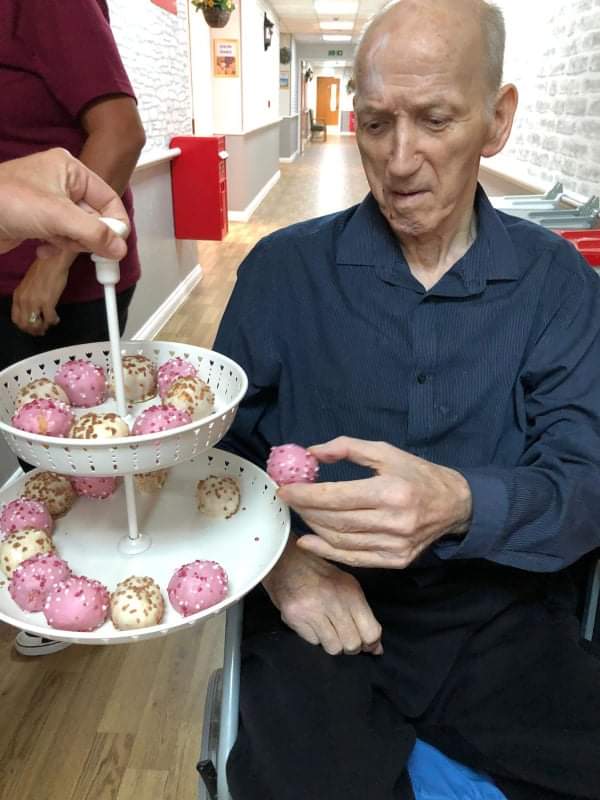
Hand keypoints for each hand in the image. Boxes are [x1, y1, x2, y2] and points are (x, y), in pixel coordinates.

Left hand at [0, 148, 128, 258]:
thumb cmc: (4, 201)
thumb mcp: (57, 216)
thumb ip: (94, 232)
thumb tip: (119, 247)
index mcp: (70, 169)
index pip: (108, 198)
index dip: (115, 224)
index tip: (116, 245)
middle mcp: (62, 184)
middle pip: (95, 217)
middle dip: (86, 235)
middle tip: (75, 242)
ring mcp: (50, 203)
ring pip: (79, 231)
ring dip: (69, 242)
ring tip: (52, 240)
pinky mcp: (39, 221)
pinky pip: (62, 238)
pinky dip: (55, 246)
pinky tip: (40, 246)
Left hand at [11, 254, 71, 334]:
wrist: (52, 261)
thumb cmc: (42, 270)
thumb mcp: (28, 286)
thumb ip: (27, 298)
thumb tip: (33, 310)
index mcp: (17, 296)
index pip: (16, 319)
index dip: (24, 327)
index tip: (32, 328)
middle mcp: (24, 301)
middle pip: (25, 324)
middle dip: (34, 330)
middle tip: (42, 331)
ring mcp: (35, 302)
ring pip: (36, 324)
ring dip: (43, 327)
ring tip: (49, 324)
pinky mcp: (47, 302)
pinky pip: (49, 319)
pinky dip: (53, 321)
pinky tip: (56, 319)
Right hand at [263, 539, 382, 655]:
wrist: (286, 562)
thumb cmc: (319, 574)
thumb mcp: (348, 586)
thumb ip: (363, 615)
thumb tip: (376, 647)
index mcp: (351, 592)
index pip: (371, 632)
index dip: (371, 644)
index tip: (368, 644)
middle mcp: (334, 601)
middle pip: (353, 644)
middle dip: (351, 646)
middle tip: (344, 635)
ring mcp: (313, 610)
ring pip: (334, 648)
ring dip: (332, 643)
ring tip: (327, 629)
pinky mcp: (295, 617)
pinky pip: (314, 643)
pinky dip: (315, 637)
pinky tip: (312, 623)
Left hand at [279, 436, 471, 568]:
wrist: (454, 505)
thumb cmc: (417, 475)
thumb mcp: (386, 452)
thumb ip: (348, 448)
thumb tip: (312, 452)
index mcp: (391, 491)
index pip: (336, 496)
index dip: (306, 494)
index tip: (286, 489)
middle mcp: (393, 521)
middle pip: (335, 520)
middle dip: (305, 509)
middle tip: (289, 498)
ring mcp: (395, 545)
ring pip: (341, 540)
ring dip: (313, 527)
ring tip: (300, 513)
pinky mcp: (395, 561)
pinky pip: (353, 558)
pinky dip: (327, 551)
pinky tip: (309, 541)